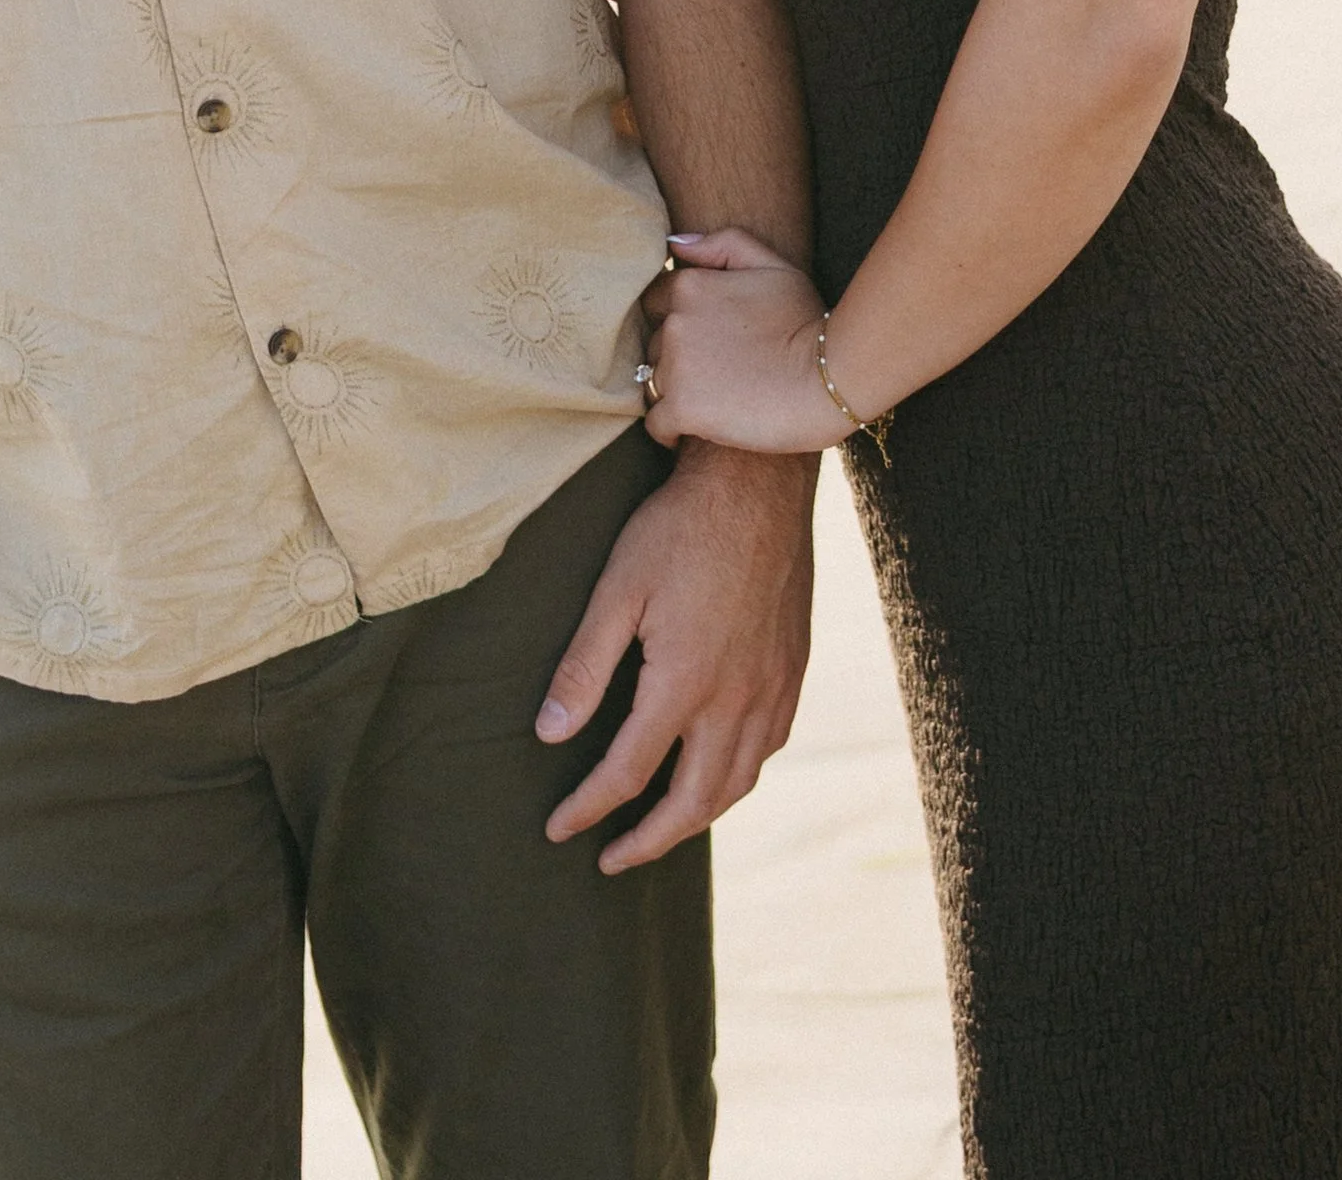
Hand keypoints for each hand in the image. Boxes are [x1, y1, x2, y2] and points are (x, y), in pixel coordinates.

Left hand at [536, 444, 813, 870]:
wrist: (760, 482)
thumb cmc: (679, 527)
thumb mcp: (618, 589)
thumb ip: (583, 668)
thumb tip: (547, 735)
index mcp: (684, 685)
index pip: (627, 773)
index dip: (588, 808)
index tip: (559, 829)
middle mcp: (735, 701)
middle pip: (691, 802)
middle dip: (647, 841)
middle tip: (610, 860)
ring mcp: (773, 689)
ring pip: (737, 783)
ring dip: (695, 818)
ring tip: (659, 828)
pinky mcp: (793, 670)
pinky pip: (768, 748)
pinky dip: (738, 777)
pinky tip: (719, 771)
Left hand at [644, 227, 845, 454]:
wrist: (831, 380)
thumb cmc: (808, 322)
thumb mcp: (775, 267)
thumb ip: (724, 245)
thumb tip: (675, 245)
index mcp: (691, 286)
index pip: (656, 303)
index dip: (679, 322)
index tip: (704, 341)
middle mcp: (675, 322)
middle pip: (654, 344)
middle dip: (677, 357)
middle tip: (715, 374)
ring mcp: (676, 366)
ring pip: (652, 383)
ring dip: (674, 392)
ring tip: (711, 402)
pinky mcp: (682, 408)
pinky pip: (655, 423)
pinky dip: (669, 430)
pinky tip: (691, 432)